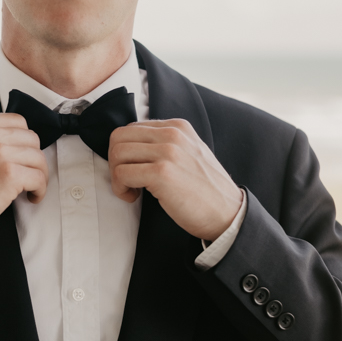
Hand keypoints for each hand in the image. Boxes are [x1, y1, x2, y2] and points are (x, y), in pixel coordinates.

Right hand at [0, 113, 48, 239]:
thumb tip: (10, 143)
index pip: (18, 122)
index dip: (25, 142)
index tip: (23, 157)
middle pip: (32, 140)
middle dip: (33, 160)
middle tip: (28, 176)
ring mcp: (0, 153)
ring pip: (38, 159)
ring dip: (39, 176)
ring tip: (30, 189)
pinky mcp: (9, 175)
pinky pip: (39, 178)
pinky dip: (39, 190)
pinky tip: (31, 197)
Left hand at [108, 119, 242, 241]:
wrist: (227, 214)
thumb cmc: (205, 190)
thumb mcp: (189, 154)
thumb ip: (165, 144)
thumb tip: (132, 148)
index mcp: (178, 127)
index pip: (131, 128)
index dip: (124, 152)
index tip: (133, 170)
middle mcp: (172, 134)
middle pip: (119, 137)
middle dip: (114, 161)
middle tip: (126, 181)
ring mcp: (168, 152)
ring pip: (117, 153)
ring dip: (116, 176)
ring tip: (131, 190)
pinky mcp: (162, 173)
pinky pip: (122, 174)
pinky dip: (120, 188)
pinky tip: (134, 198)